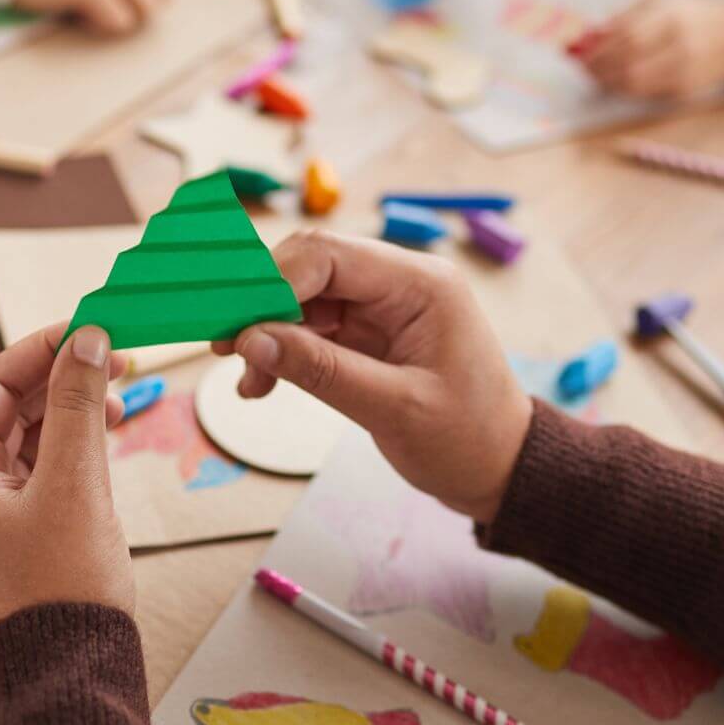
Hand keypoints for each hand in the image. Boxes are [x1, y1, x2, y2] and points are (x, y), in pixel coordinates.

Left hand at [0, 324, 132, 654]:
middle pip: (5, 414)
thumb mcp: (76, 486)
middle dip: (60, 383)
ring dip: (68, 420)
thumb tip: (84, 340)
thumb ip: (78, 405)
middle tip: (115, 361)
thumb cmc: (61, 592)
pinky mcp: (9, 550)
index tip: (89, 328)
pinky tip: (102, 450)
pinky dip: (67, 460)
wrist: (65, 683)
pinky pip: (33, 484)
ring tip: (117, 405)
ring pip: (22, 448)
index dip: (41, 350)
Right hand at [213, 231, 531, 522]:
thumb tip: (251, 340)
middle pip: (308, 268)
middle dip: (260, 305)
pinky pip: (311, 329)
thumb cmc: (468, 439)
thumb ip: (321, 371)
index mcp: (421, 284)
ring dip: (265, 334)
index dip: (271, 283)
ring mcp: (382, 308)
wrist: (502, 469)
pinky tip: (259, 385)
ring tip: (244, 380)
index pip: (327, 255)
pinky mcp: (369, 334)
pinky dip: (281, 352)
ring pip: (302, 299)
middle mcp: (400, 283)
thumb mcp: (395, 409)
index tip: (233, 325)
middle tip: (222, 346)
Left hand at [567, 0, 723, 100]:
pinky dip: (626, 90)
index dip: (599, 49)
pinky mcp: (685, 89)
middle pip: (627, 62)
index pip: (626, 36)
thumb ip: (627, 17)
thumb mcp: (662, 3)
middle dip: (599, 68)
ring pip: (635, 83)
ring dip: (609, 82)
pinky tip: (618, 82)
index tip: (581, 54)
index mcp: (670, 15)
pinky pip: (646, 94)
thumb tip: (592, 34)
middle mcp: (678, 43)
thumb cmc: (695, 16)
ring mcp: (683, 68)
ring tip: (597, 76)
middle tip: (584, 68)